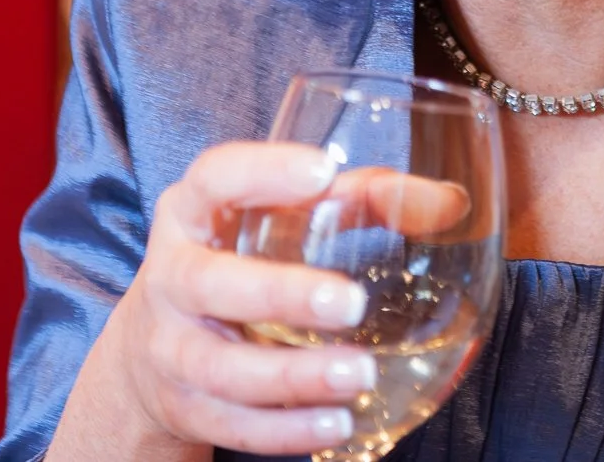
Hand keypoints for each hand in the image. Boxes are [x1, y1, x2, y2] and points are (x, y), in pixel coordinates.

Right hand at [54, 142, 376, 459]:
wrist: (154, 343)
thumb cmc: (242, 258)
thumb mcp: (283, 217)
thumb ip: (364, 200)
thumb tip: (449, 203)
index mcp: (192, 211)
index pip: (214, 177)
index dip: (262, 172)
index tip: (321, 172)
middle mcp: (171, 275)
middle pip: (208, 282)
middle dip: (278, 294)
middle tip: (350, 304)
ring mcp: (169, 346)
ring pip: (219, 368)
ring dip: (293, 377)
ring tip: (360, 375)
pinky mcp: (182, 405)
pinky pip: (230, 424)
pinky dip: (285, 430)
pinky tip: (337, 423)